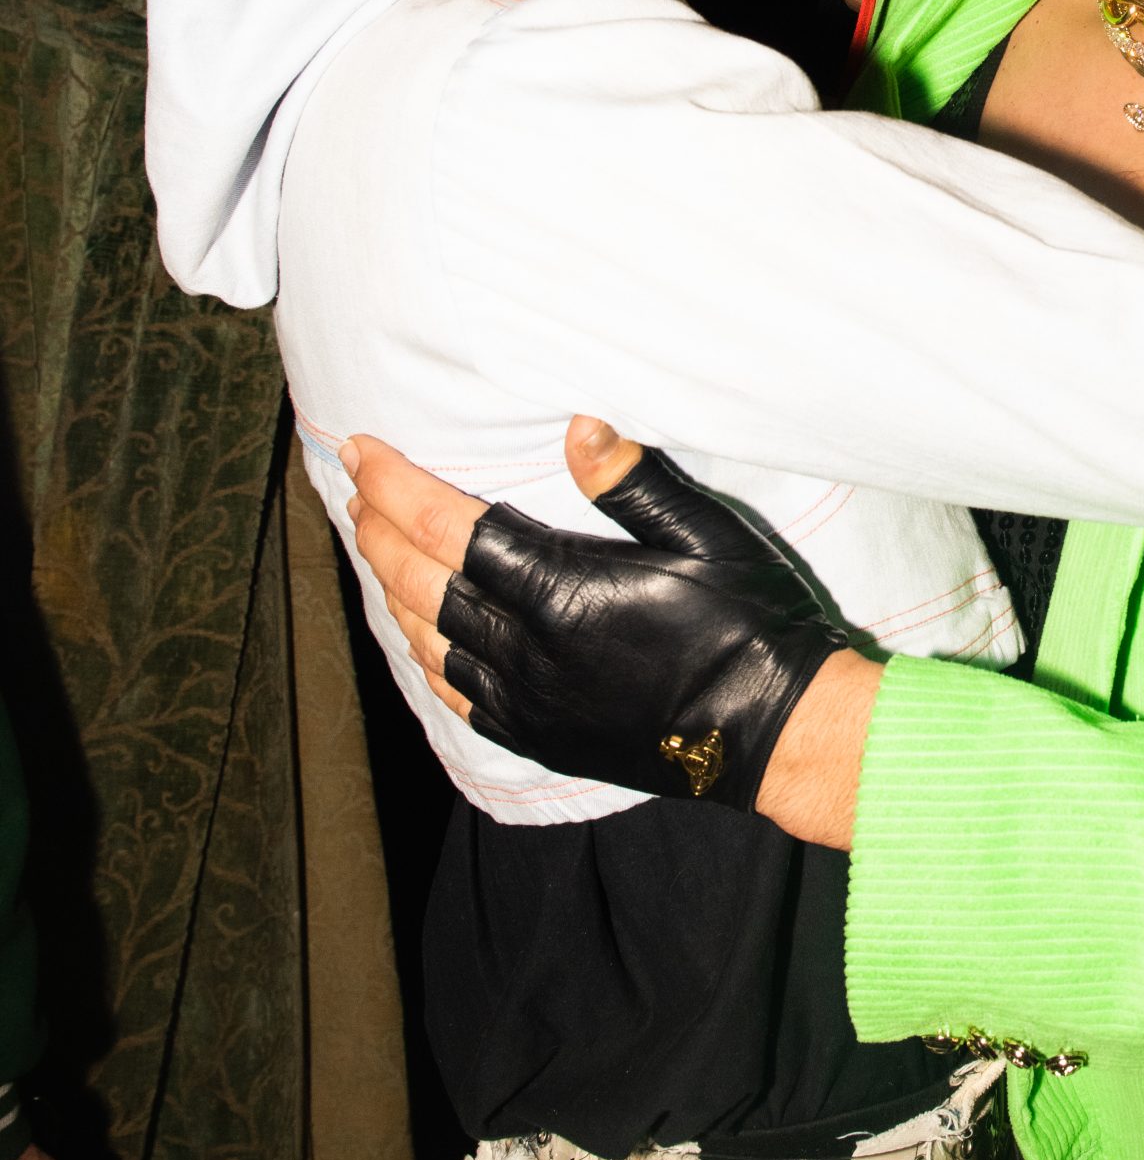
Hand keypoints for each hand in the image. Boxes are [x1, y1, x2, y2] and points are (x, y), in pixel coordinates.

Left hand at [345, 423, 859, 812]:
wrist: (772, 728)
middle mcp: (527, 652)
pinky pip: (456, 692)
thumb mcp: (701, 535)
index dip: (398, 486)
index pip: (450, 528)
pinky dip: (424, 652)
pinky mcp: (538, 736)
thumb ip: (631, 481)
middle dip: (378, 529)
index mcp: (560, 593)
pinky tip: (420, 632)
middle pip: (422, 583)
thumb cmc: (745, 623)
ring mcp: (528, 701)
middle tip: (356, 484)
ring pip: (429, 639)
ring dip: (393, 587)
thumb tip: (578, 423)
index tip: (362, 450)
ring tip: (377, 545)